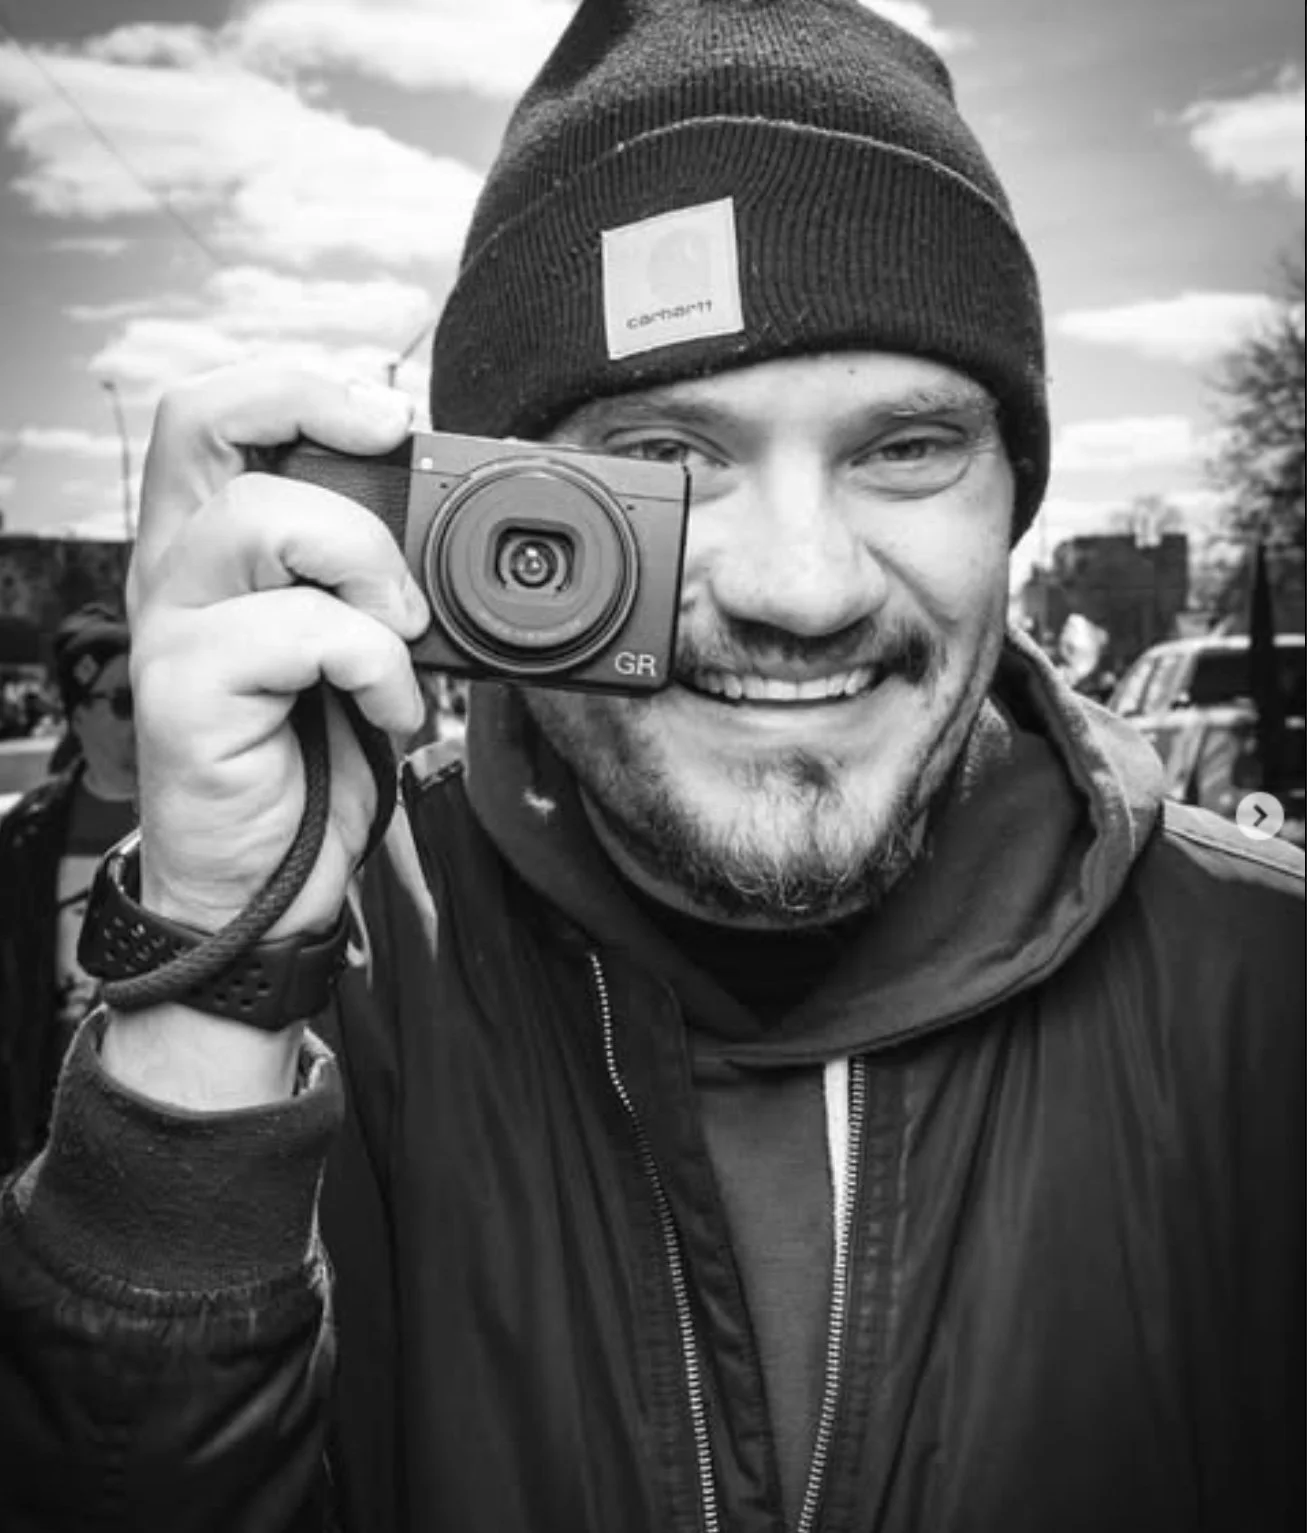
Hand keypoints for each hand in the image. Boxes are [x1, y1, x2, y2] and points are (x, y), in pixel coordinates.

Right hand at [127, 363, 429, 939]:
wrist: (266, 885)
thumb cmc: (309, 763)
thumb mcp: (354, 653)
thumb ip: (374, 586)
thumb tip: (456, 534)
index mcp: (213, 552)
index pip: (214, 416)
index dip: (297, 387)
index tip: (388, 418)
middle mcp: (176, 575)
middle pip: (200, 421)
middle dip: (312, 409)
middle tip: (393, 450)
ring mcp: (173, 630)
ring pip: (261, 519)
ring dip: (367, 562)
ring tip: (405, 630)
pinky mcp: (187, 694)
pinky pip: (301, 631)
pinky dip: (376, 664)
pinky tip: (389, 710)